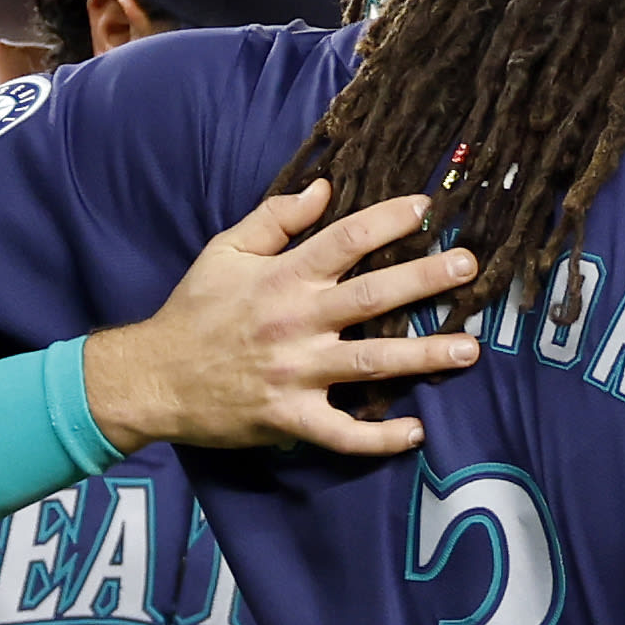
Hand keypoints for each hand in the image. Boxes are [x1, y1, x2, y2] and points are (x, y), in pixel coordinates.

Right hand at [83, 181, 480, 456]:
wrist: (154, 379)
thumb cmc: (194, 311)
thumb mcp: (224, 251)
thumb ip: (276, 219)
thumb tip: (324, 187)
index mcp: (282, 278)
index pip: (344, 239)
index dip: (387, 221)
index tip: (427, 208)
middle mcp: (296, 323)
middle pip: (372, 296)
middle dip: (425, 280)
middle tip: (469, 267)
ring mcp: (296, 374)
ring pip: (371, 363)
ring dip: (424, 356)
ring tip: (469, 349)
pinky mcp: (291, 418)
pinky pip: (343, 434)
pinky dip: (380, 438)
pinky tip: (416, 432)